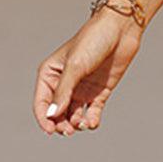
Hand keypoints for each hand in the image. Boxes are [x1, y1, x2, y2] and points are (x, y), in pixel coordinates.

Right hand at [33, 9, 142, 135]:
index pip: (42, 102)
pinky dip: (91, 120)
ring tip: (81, 125)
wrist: (121, 30)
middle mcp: (64, 83)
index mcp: (50, 74)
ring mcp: (82, 89)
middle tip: (69, 131)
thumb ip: (63, 92)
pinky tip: (92, 123)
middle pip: (57, 113)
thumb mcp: (75, 66)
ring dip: (75, 124)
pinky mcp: (99, 92)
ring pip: (73, 115)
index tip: (50, 131)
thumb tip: (51, 116)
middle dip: (61, 124)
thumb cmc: (94, 41)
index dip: (44, 119)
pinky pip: (91, 112)